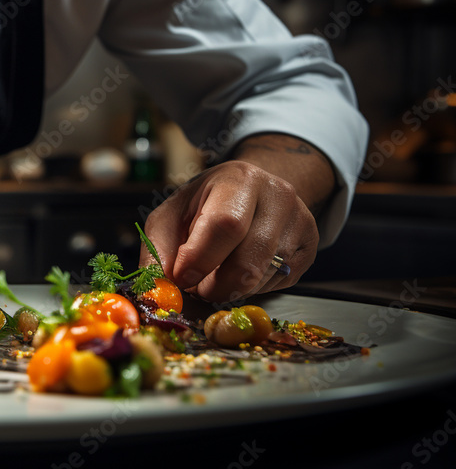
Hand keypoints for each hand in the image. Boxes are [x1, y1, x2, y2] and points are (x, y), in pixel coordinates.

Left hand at [141, 160, 319, 302]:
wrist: (251, 190)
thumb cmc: (205, 204)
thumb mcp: (172, 215)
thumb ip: (159, 250)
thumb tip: (160, 289)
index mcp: (238, 180)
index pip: (225, 224)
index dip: (201, 258)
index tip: (182, 278)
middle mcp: (277, 196)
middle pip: (249, 261)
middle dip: (216, 286)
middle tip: (197, 288)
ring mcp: (300, 221)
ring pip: (263, 278)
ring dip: (231, 289)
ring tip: (215, 275)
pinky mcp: (310, 247)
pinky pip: (279, 283)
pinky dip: (252, 288)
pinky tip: (239, 270)